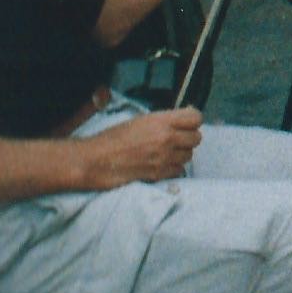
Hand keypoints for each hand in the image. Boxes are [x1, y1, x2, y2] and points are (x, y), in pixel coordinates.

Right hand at [80, 108, 200, 188]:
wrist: (95, 160)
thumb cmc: (112, 138)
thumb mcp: (139, 120)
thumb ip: (162, 121)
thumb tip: (179, 121)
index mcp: (162, 121)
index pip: (196, 118)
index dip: (193, 120)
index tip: (187, 122)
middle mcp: (167, 138)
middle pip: (196, 138)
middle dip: (188, 138)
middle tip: (177, 139)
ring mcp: (164, 158)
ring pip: (189, 156)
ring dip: (181, 154)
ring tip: (166, 152)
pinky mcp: (158, 174)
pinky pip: (178, 171)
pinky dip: (173, 168)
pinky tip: (161, 164)